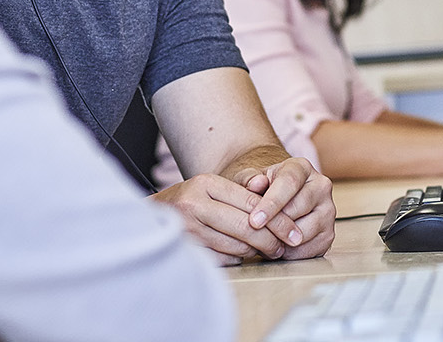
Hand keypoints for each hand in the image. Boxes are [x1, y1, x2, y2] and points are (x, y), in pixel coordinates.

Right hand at [151, 173, 289, 263]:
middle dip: (271, 240)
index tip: (293, 232)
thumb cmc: (187, 202)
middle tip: (283, 247)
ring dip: (255, 251)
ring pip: (237, 245)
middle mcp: (195, 204)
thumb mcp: (210, 189)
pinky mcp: (187, 249)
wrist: (149, 217)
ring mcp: (189, 229)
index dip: (277, 220)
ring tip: (266, 250)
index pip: (252, 203)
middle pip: (246, 226)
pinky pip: (224, 258)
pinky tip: (240, 253)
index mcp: (205, 184)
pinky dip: (237, 257)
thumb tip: (275, 213)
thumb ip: (239, 197)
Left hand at [229, 156, 334, 259]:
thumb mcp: (250, 180)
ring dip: (281, 240)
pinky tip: (276, 246)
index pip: (289, 183)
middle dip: (274, 225)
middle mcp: (321, 186)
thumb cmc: (262, 189)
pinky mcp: (329, 233)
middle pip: (299, 208)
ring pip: (305, 231)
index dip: (271, 203)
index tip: (254, 220)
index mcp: (302, 167)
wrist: (277, 202)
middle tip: (255, 234)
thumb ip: (249, 180)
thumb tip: (255, 184)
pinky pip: (309, 249)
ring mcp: (328, 210)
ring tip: (263, 239)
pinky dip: (290, 253)